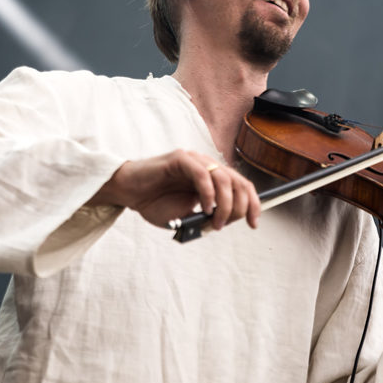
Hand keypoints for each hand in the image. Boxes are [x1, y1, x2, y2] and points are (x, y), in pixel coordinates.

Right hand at [88, 150, 260, 230]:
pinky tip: (204, 208)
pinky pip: (202, 173)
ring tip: (214, 221)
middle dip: (240, 206)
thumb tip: (226, 220)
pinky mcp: (179, 159)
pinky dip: (208, 193)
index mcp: (212, 178)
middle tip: (225, 224)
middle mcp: (207, 166)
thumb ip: (207, 216)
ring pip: (224, 178)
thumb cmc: (155, 203)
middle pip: (239, 182)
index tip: (254, 224)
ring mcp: (194, 160)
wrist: (128, 192)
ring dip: (224, 204)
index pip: (243, 186)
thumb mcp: (187, 216)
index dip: (253, 204)